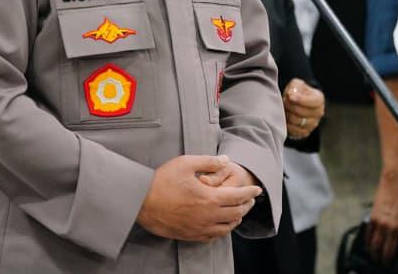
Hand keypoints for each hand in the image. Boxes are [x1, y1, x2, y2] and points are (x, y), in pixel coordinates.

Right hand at [137, 154, 261, 240]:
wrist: (140, 202)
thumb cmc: (162, 181)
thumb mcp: (186, 163)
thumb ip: (209, 162)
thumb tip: (226, 160)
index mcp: (209, 198)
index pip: (238, 196)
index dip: (250, 192)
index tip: (257, 189)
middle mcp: (208, 216)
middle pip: (236, 213)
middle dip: (246, 205)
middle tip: (250, 199)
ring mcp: (199, 228)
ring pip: (227, 228)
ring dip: (237, 219)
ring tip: (239, 211)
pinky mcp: (190, 235)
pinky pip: (213, 237)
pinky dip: (223, 230)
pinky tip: (222, 224)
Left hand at [282, 79, 323, 139]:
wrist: (296, 101)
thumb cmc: (297, 91)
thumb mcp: (296, 84)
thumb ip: (294, 87)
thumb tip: (291, 95)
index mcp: (319, 99)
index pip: (313, 102)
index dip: (300, 100)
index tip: (290, 96)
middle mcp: (319, 113)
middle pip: (302, 113)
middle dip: (290, 107)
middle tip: (284, 101)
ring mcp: (313, 124)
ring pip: (297, 122)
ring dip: (288, 115)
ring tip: (284, 109)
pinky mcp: (305, 132)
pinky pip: (295, 132)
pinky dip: (288, 126)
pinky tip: (285, 118)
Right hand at [365, 170, 397, 263]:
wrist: (396, 178)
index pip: (393, 249)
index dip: (390, 258)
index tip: (389, 262)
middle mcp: (389, 226)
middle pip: (381, 249)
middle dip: (381, 258)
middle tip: (382, 262)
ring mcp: (379, 221)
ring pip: (373, 243)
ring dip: (373, 251)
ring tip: (374, 256)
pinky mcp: (372, 215)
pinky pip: (369, 232)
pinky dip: (368, 239)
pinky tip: (369, 243)